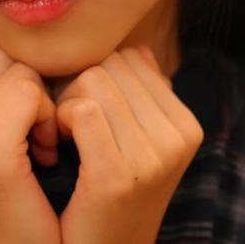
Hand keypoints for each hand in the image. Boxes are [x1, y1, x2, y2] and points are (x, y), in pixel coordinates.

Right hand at [0, 41, 61, 243]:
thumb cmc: (17, 207)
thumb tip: (20, 47)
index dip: (15, 77)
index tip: (26, 123)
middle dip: (27, 83)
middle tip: (38, 132)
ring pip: (17, 69)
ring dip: (40, 100)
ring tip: (40, 144)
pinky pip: (28, 92)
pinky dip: (47, 115)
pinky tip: (46, 153)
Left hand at [53, 45, 202, 243]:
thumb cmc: (108, 195)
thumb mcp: (139, 144)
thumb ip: (141, 95)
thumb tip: (140, 48)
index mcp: (185, 125)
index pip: (130, 57)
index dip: (99, 75)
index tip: (88, 110)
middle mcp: (178, 137)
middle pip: (110, 63)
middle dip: (81, 84)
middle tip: (71, 123)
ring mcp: (152, 157)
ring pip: (93, 79)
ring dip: (67, 101)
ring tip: (66, 134)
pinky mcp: (117, 175)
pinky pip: (82, 110)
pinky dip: (61, 119)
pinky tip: (59, 145)